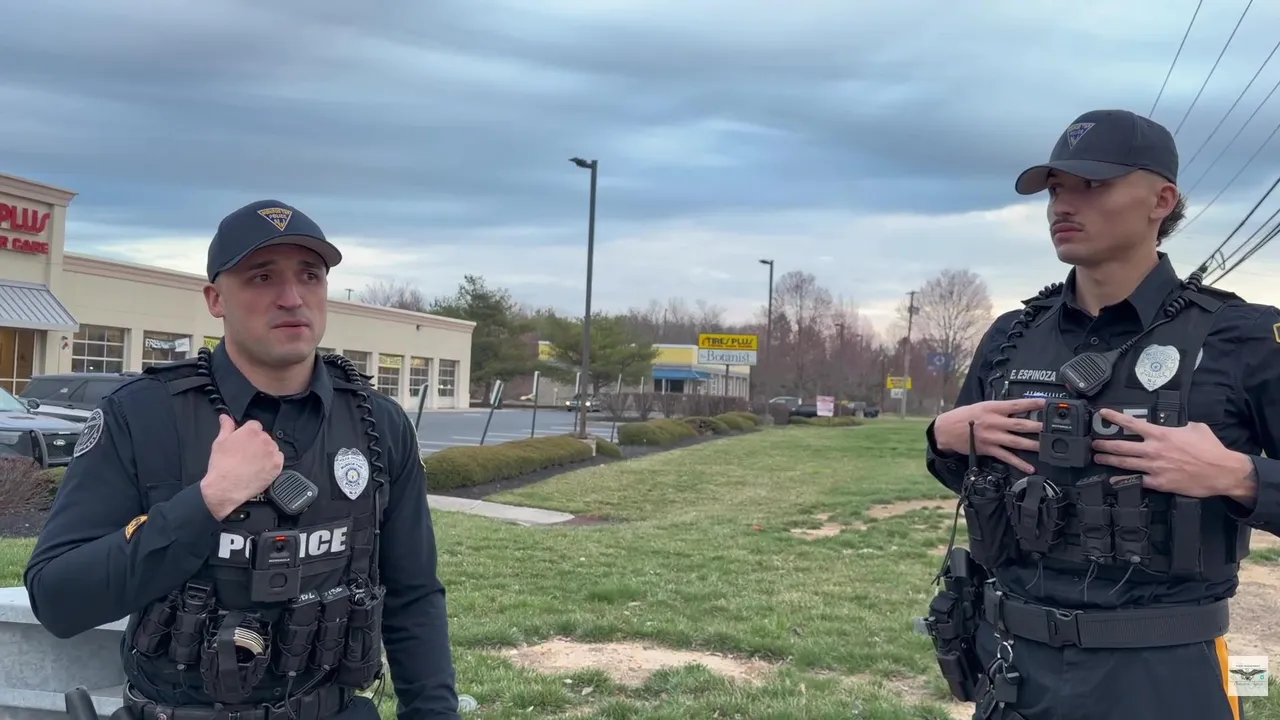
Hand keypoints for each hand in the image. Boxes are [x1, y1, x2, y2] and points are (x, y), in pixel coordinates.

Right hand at [200, 415, 284, 520]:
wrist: (226, 488)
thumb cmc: (221, 466)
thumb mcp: (220, 442)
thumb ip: (226, 427)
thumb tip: (225, 417)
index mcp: (251, 431)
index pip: (254, 425)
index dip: (248, 434)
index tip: (244, 442)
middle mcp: (264, 439)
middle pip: (264, 436)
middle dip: (257, 443)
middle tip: (246, 454)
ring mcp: (272, 452)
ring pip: (271, 447)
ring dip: (265, 452)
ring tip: (252, 463)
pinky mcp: (277, 465)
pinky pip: (278, 459)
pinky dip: (271, 462)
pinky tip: (260, 468)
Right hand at [933, 398, 1046, 473]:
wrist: (946, 430)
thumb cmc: (963, 416)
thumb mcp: (981, 406)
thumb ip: (999, 409)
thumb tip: (1017, 409)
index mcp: (992, 408)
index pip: (1016, 404)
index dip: (1032, 403)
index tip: (1046, 402)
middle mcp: (994, 422)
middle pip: (1020, 424)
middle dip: (1037, 426)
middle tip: (1051, 428)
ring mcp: (992, 437)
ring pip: (1016, 441)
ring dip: (1032, 444)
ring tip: (1046, 446)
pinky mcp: (989, 449)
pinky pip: (1006, 457)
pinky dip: (1019, 463)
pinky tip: (1029, 467)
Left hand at [1090, 409, 1250, 497]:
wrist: (1222, 472)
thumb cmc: (1211, 450)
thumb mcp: (1195, 428)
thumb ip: (1180, 425)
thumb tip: (1175, 425)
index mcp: (1161, 434)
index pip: (1131, 423)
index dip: (1113, 417)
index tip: (1102, 413)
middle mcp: (1154, 450)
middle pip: (1120, 446)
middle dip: (1104, 444)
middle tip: (1094, 443)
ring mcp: (1154, 467)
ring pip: (1124, 463)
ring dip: (1108, 460)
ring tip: (1097, 458)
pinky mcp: (1159, 483)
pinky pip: (1136, 481)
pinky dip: (1122, 480)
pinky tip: (1112, 480)